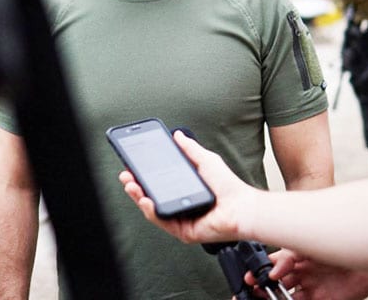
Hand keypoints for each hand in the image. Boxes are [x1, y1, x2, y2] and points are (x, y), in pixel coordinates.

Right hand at [119, 130, 262, 243]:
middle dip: (135, 185)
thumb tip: (177, 135)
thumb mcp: (205, 160)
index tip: (132, 165)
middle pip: (151, 196)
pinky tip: (146, 200)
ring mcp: (180, 219)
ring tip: (131, 185)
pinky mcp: (183, 231)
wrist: (241, 206)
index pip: (158, 182)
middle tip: (126, 175)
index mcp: (183, 189)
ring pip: (152, 210)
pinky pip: (163, 222)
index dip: (143, 175)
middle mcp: (179, 204)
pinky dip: (152, 211)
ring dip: (138, 197)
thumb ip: (190, 148)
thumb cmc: (228, 186)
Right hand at [245, 248, 367, 299]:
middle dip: (261, 290)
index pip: (271, 267)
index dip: (258, 273)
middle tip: (253, 292)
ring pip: (286, 298)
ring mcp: (312, 289)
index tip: (248, 278)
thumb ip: (288, 256)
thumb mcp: (307, 243)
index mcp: (296, 259)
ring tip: (264, 299)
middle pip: (275, 286)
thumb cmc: (341, 241)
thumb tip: (273, 270)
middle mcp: (302, 274)